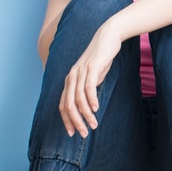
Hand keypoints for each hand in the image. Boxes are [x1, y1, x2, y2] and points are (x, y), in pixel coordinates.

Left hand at [58, 22, 122, 137]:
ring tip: (93, 125)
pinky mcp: (91, 68)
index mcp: (70, 80)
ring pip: (78, 99)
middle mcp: (71, 77)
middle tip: (83, 134)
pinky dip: (91, 100)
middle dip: (75, 122)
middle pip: (68, 105)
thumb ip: (88, 88)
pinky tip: (96, 109)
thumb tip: (89, 104)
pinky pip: (88, 88)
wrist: (108, 37)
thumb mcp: (92, 75)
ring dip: (85, 115)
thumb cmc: (101, 57)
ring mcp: (80, 72)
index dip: (66, 120)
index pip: (63, 105)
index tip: (72, 133)